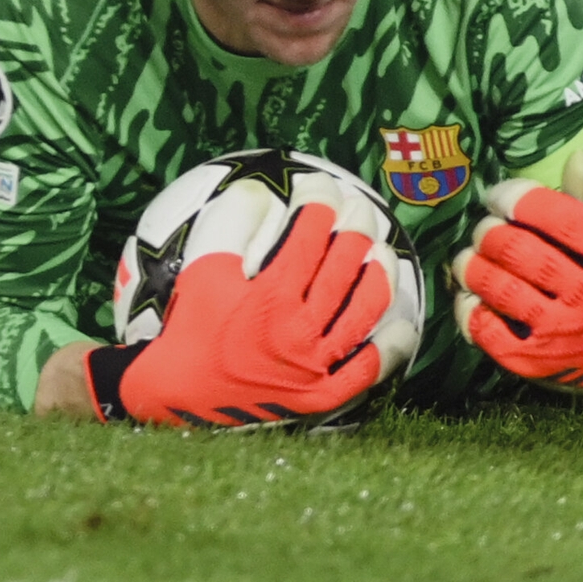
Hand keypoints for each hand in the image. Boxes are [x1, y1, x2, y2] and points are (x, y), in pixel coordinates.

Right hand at [103, 206, 390, 427]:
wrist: (179, 391)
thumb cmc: (191, 324)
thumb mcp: (203, 267)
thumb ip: (231, 223)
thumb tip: (259, 189)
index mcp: (271, 295)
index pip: (310, 236)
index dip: (319, 202)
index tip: (320, 186)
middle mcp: (299, 329)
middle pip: (344, 266)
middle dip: (354, 226)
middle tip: (357, 208)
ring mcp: (314, 366)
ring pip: (363, 311)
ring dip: (378, 275)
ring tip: (381, 251)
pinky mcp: (320, 395)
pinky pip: (366, 370)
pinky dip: (389, 348)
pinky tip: (402, 324)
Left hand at [451, 148, 582, 399]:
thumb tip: (580, 155)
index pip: (561, 219)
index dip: (520, 198)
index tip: (498, 197)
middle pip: (520, 252)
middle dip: (489, 233)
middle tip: (483, 230)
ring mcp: (557, 332)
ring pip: (498, 288)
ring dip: (471, 266)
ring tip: (469, 258)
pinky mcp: (529, 359)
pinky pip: (484, 328)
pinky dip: (467, 306)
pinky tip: (471, 295)